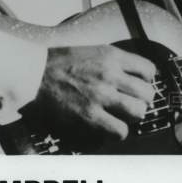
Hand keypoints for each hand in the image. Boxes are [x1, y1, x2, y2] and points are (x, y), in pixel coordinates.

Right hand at [35, 45, 158, 140]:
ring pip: (138, 112)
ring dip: (132, 116)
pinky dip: (118, 132)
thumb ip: (114, 60)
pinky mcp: (89, 115)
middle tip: (132, 104)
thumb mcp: (92, 50)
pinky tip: (110, 128)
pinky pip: (119, 130)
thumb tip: (132, 73)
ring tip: (123, 116)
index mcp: (112, 56)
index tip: (139, 86)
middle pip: (147, 93)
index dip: (147, 80)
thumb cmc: (59, 62)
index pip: (148, 70)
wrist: (33, 73)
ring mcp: (100, 95)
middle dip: (143, 100)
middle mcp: (110, 74)